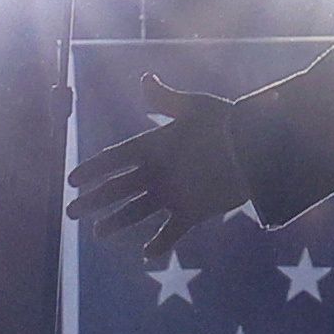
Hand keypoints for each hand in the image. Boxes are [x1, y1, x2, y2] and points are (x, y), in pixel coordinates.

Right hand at [66, 74, 248, 257]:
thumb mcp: (198, 109)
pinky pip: (172, 230)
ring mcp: (175, 192)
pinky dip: (161, 243)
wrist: (262, 149)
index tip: (72, 179)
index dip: (95, 168)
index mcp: (156, 145)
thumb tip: (145, 79)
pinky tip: (147, 255)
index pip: (117, 158)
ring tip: (98, 233)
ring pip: (138, 210)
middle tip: (72, 211)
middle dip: (95, 199)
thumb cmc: (230, 123)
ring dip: (118, 221)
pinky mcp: (194, 211)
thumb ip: (169, 101)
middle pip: (120, 187)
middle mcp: (160, 171)